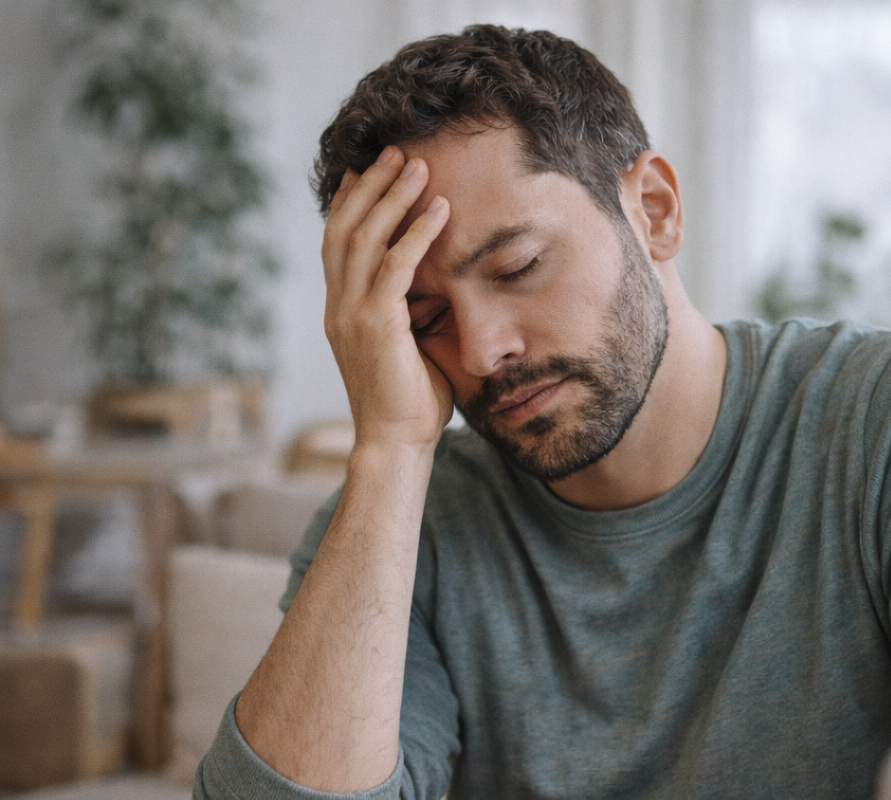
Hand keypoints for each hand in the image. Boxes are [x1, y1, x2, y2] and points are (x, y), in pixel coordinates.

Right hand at [322, 147, 451, 449]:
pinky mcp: (376, 325)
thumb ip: (407, 315)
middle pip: (346, 229)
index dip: (351, 202)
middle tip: (396, 152)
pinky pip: (396, 266)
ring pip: (366, 239)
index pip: (337, 243)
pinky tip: (439, 210)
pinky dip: (417, 234)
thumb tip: (433, 293)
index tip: (368, 170)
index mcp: (341, 311)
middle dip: (371, 186)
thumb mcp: (404, 348)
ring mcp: (352, 315)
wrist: (396, 443)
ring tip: (418, 166)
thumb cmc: (408, 402)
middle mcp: (339, 307)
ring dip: (393, 198)